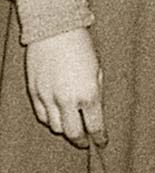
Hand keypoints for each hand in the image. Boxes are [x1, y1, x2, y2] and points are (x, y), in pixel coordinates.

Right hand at [24, 27, 106, 147]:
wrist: (55, 29)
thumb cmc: (82, 46)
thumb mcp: (98, 70)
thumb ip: (96, 92)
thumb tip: (94, 111)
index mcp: (89, 94)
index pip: (95, 126)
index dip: (100, 138)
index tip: (102, 142)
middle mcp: (67, 100)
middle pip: (73, 133)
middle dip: (81, 140)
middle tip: (86, 141)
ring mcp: (48, 97)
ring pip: (55, 127)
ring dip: (65, 129)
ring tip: (71, 126)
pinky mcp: (34, 92)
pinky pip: (41, 115)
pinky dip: (50, 119)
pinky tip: (57, 116)